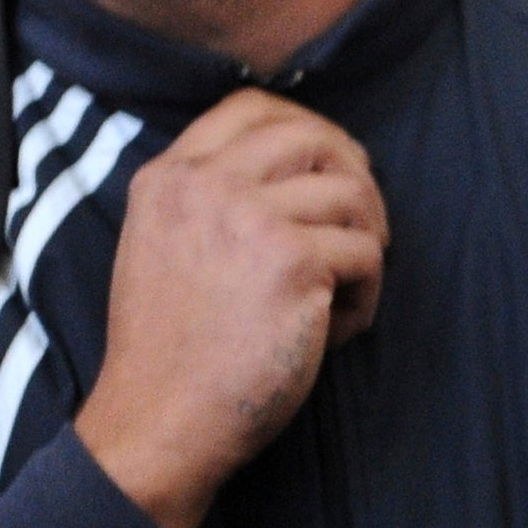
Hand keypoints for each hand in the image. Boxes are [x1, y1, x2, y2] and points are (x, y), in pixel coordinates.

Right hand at [74, 89, 386, 527]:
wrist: (160, 419)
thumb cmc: (171, 349)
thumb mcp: (162, 245)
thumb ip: (210, 199)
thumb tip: (308, 171)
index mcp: (169, 177)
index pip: (251, 107)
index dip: (307, 128)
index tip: (331, 168)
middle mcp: (206, 185)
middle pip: (313, 137)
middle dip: (355, 175)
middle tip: (364, 227)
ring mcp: (250, 219)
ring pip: (352, 195)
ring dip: (366, 243)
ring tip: (344, 294)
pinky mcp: (294, 263)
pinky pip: (367, 254)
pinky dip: (367, 295)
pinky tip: (338, 330)